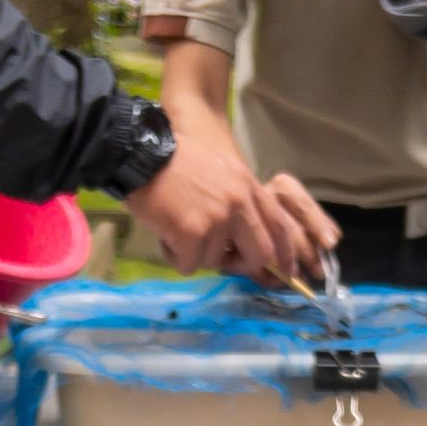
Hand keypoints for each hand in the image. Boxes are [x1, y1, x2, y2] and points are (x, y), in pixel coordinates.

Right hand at [125, 136, 334, 282]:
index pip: (279, 224)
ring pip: (215, 262)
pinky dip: (175, 257)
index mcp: (247, 185)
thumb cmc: (174, 162)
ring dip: (194, 254)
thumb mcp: (219, 172)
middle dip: (241, 265)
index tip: (286, 271)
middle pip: (259, 253)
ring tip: (177, 230)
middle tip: (222, 262)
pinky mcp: (193, 233)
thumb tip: (240, 242)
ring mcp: (217, 219)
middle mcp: (238, 202)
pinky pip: (189, 265)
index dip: (285, 253)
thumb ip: (237, 202)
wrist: (141, 154)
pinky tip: (165, 235)